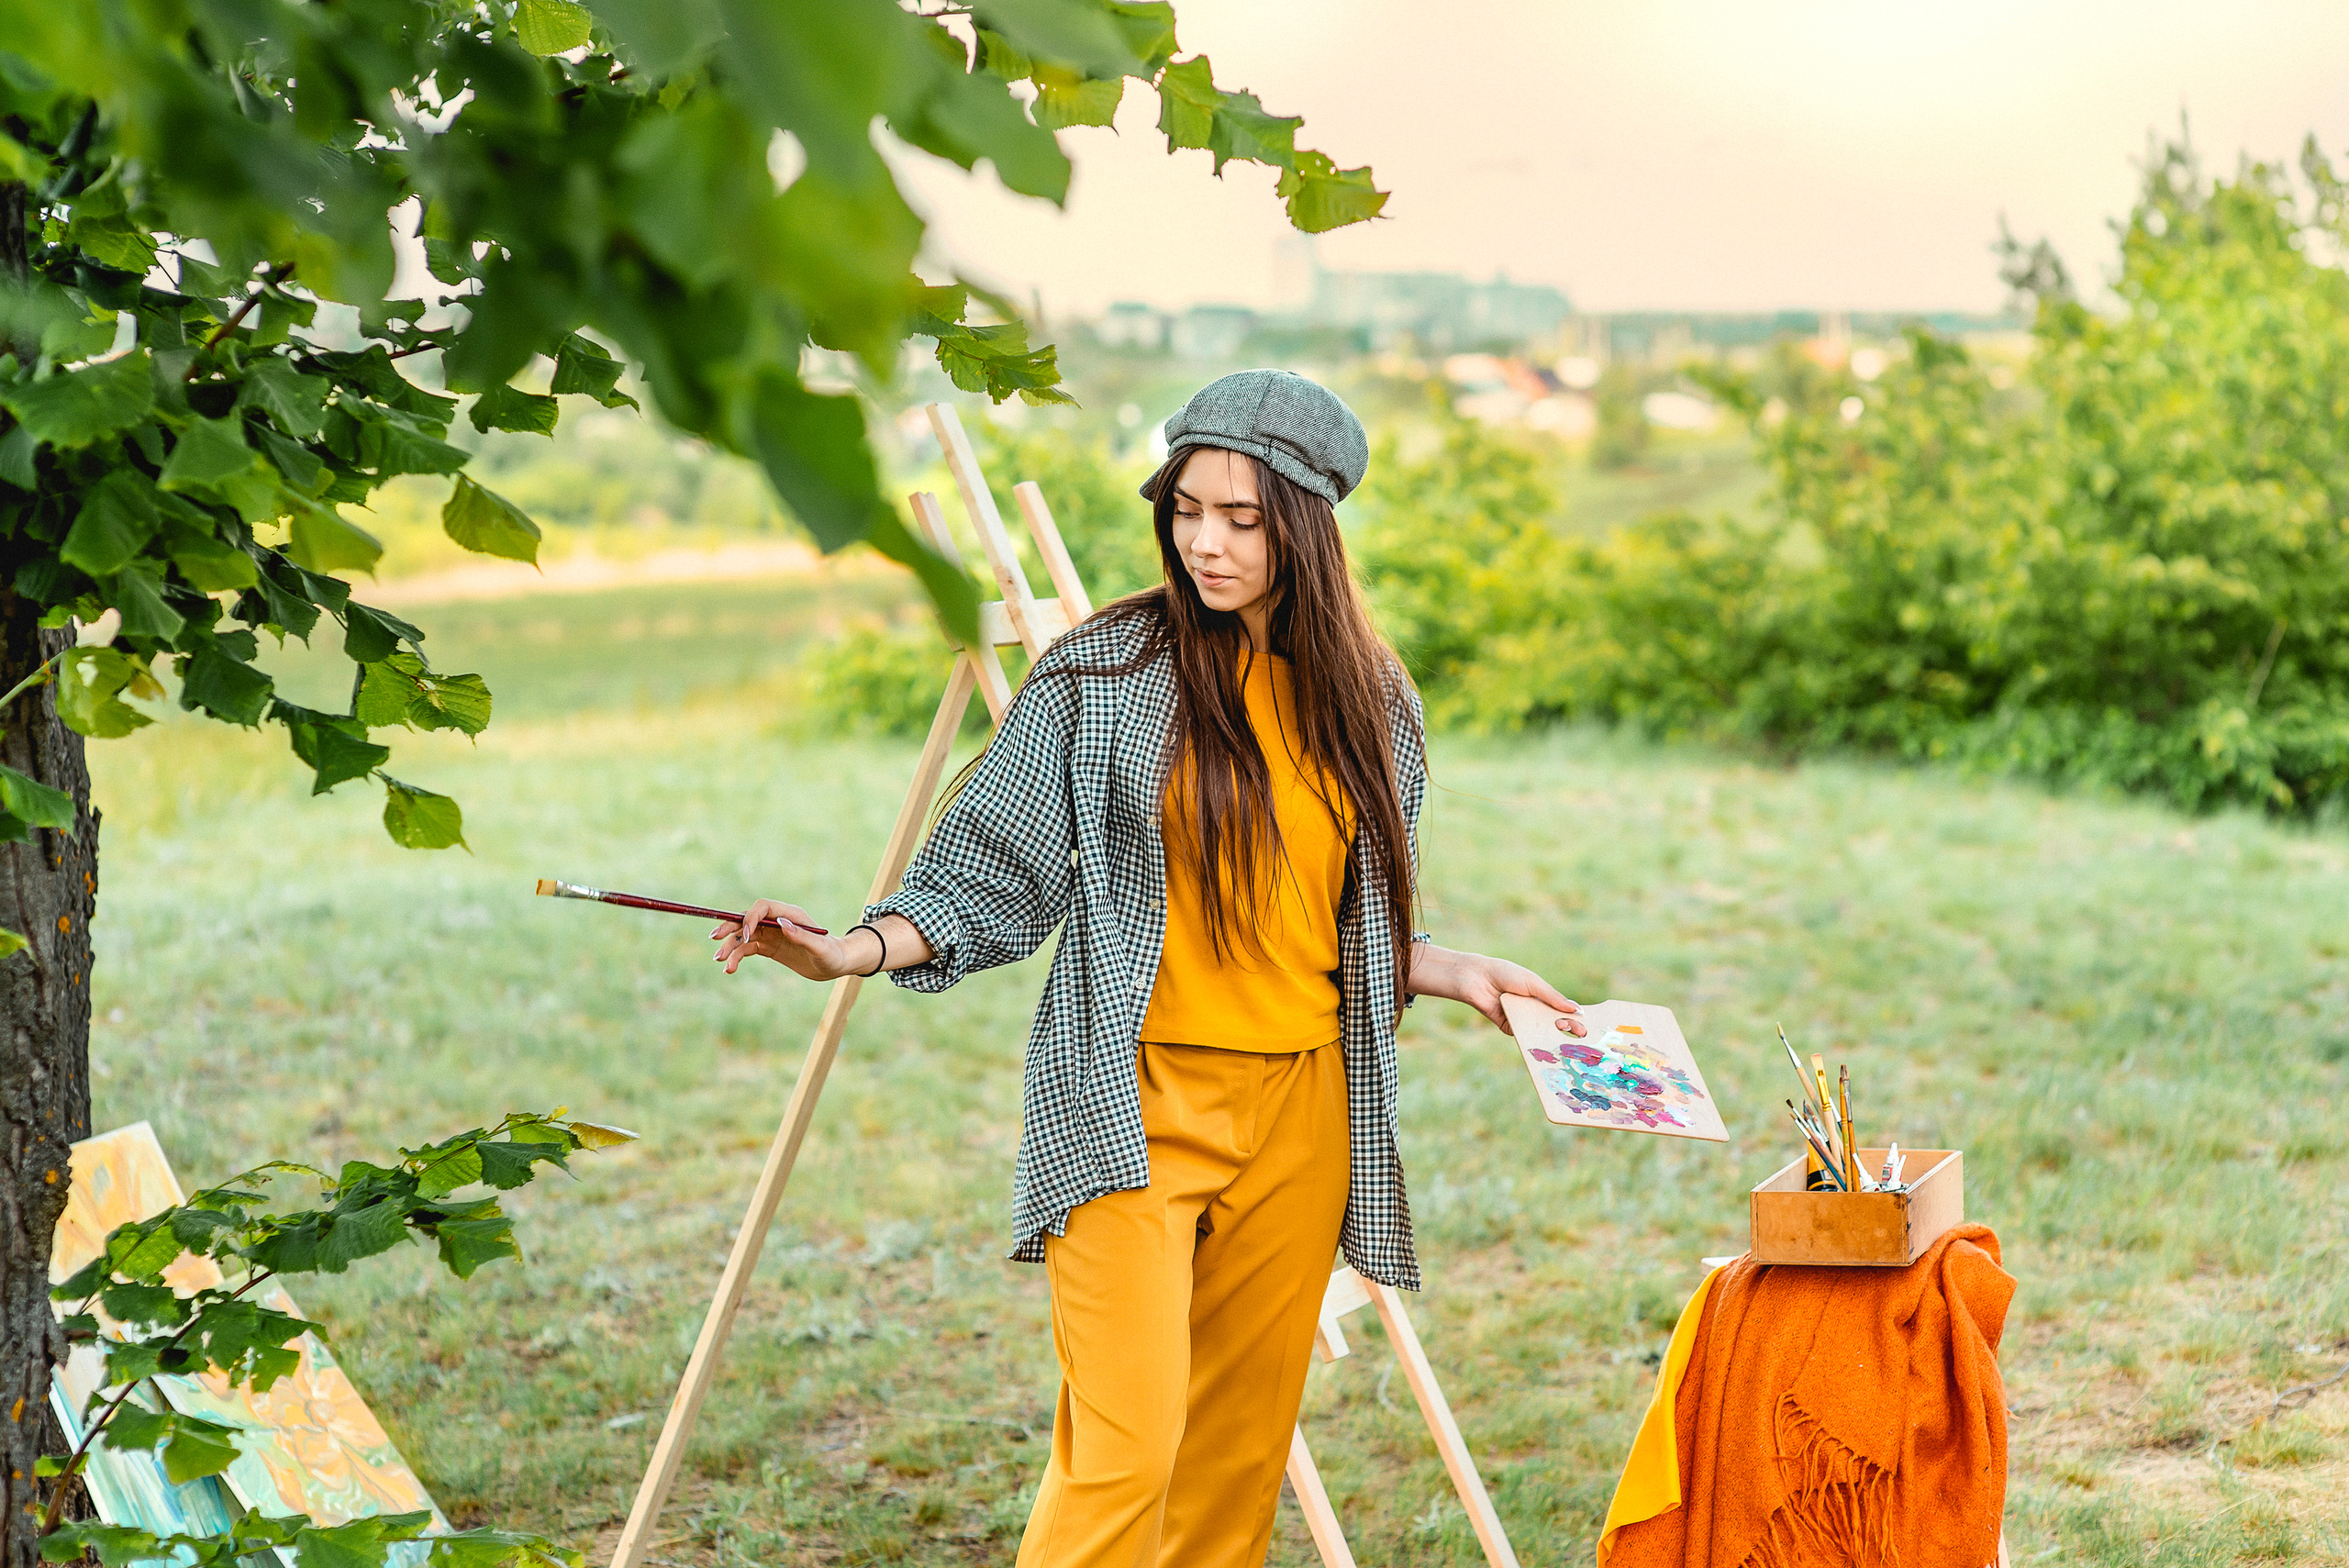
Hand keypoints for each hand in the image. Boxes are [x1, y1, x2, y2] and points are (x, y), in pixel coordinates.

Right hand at [710, 898, 858, 979]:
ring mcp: (772, 935)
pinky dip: (737, 957)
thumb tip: (782, 924)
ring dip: (730, 946)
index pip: (763, 907)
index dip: (751, 918)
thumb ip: (802, 936)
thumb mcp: (820, 948)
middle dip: (730, 928)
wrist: (836, 964)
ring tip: (720, 961)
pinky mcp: (769, 948)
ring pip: (744, 936)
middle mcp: (778, 922)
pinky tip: (729, 969)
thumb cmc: (832, 954)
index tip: (746, 936)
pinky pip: (748, 949)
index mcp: (790, 915)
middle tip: (714, 938)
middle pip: (748, 919)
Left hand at [1406, 943, 1585, 1036]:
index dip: (1574, 1018)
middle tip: (1581, 1037)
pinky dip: (1533, 1039)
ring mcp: (1522, 1020)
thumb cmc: (1506, 974)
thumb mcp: (1533, 983)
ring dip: (1553, 1037)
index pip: (1562, 1010)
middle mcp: (1533, 1010)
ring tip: (1567, 1043)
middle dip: (1568, 1030)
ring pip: (1540, 1032)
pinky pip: (1524, 1036)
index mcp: (1541, 997)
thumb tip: (1577, 1010)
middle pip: (1554, 1024)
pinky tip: (1544, 1044)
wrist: (1477, 979)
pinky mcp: (1509, 1028)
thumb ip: (1553, 997)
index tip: (1588, 1025)